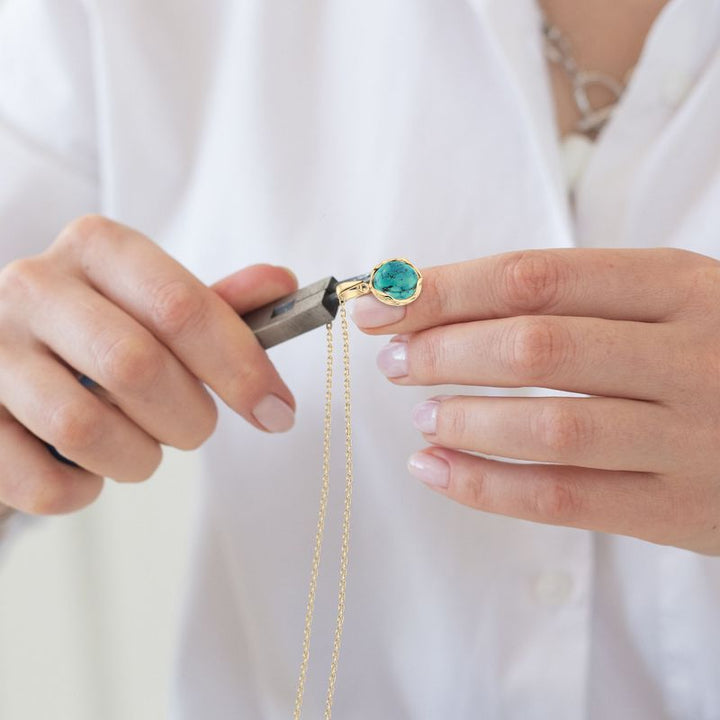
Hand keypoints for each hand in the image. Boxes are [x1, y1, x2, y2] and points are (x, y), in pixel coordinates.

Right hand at [0, 215, 296, 515]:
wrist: (5, 364)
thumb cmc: (101, 336)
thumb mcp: (156, 308)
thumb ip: (216, 305)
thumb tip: (282, 284)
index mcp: (98, 248)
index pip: (182, 307)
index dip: (241, 367)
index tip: (278, 412)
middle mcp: (34, 286)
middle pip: (136, 367)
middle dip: (189, 419)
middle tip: (194, 429)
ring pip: (84, 427)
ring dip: (137, 459)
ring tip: (140, 449)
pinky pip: (42, 480)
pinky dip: (83, 491)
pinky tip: (88, 469)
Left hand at [352, 248, 719, 554]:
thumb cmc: (717, 351)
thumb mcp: (668, 301)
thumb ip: (573, 300)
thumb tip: (443, 303)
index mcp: (679, 286)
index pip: (536, 278)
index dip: (446, 290)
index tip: (383, 304)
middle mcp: (690, 356)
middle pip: (535, 346)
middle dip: (444, 352)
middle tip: (394, 362)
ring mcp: (691, 439)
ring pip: (549, 428)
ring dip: (463, 419)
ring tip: (420, 415)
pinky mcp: (681, 512)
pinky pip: (564, 500)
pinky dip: (486, 486)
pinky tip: (438, 469)